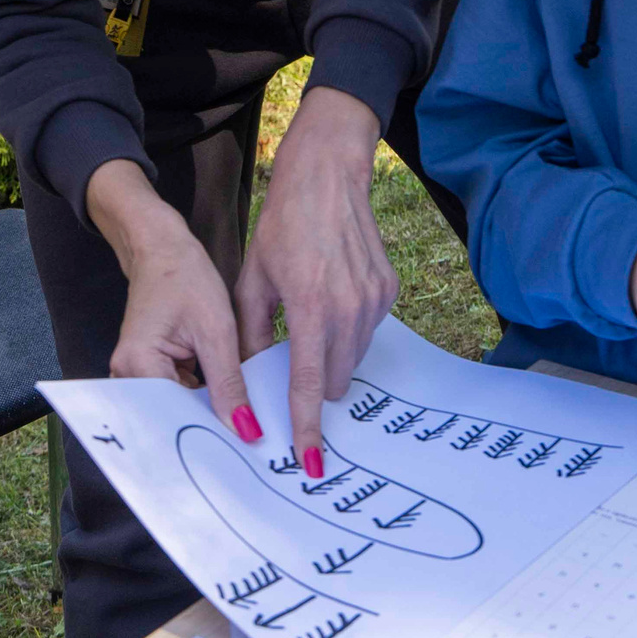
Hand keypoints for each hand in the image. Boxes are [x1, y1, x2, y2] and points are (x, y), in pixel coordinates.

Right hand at [87, 159, 259, 440]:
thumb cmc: (185, 277)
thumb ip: (230, 383)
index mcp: (137, 363)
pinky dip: (203, 397)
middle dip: (210, 426)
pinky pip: (179, 393)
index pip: (176, 414)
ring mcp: (135, 373)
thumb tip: (246, 431)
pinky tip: (229, 404)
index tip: (245, 447)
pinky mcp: (148, 370)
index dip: (211, 431)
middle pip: (173, 416)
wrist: (162, 249)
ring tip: (244, 426)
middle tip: (250, 442)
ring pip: (178, 407)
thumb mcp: (216, 329)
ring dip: (208, 412)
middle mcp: (126, 375)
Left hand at [236, 85, 395, 475]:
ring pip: (352, 358)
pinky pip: (367, 331)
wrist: (328, 176)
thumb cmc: (283, 225)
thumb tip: (248, 380)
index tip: (310, 461)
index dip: (307, 427)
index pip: (308, 384)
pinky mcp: (388, 290)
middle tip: (292, 367)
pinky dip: (348, 330)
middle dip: (314, 386)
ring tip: (309, 323)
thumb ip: (251, 334)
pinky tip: (330, 300)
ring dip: (330, 357)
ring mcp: (374, 299)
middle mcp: (349, 308)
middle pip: (333, 379)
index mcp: (310, 308)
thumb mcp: (253, 279)